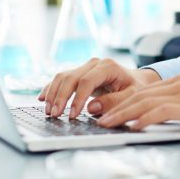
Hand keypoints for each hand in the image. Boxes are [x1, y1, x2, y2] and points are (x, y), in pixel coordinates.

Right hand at [38, 58, 158, 118]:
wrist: (137, 80)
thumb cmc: (135, 89)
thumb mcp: (131, 96)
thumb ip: (114, 102)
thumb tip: (91, 108)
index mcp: (108, 66)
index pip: (86, 81)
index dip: (77, 98)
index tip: (72, 115)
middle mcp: (94, 63)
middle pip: (71, 77)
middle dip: (60, 97)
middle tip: (54, 114)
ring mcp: (85, 67)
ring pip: (63, 76)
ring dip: (53, 93)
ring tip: (48, 111)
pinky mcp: (79, 73)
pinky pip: (61, 78)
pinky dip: (51, 88)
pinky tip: (42, 98)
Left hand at [95, 74, 179, 131]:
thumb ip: (174, 106)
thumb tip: (150, 118)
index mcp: (176, 81)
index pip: (142, 91)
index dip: (120, 100)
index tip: (105, 110)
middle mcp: (176, 83)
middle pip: (138, 95)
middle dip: (115, 107)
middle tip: (98, 118)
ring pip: (145, 102)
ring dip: (123, 114)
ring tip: (108, 124)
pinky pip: (161, 111)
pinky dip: (145, 118)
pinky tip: (134, 127)